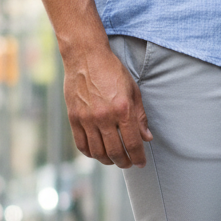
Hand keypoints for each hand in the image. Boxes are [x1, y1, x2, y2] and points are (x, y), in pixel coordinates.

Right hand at [63, 44, 152, 167]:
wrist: (85, 56)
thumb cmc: (112, 71)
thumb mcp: (133, 91)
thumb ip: (140, 116)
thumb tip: (147, 138)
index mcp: (123, 109)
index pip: (133, 143)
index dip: (138, 157)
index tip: (140, 163)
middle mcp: (104, 116)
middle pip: (115, 152)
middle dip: (124, 162)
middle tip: (128, 164)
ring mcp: (87, 118)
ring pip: (98, 152)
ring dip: (108, 161)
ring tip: (114, 160)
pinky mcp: (73, 118)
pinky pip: (81, 144)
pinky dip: (90, 153)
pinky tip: (97, 153)